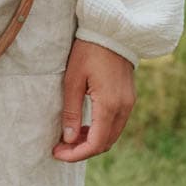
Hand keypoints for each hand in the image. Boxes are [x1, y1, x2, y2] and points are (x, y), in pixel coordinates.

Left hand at [51, 39, 135, 162]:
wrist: (112, 30)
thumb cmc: (89, 51)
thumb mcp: (73, 80)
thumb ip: (72, 112)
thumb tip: (69, 140)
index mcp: (109, 105)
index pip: (95, 144)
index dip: (76, 155)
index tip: (57, 153)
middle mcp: (123, 108)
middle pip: (105, 144)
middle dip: (82, 151)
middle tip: (60, 147)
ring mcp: (129, 103)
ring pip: (111, 136)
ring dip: (91, 141)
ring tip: (69, 138)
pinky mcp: (129, 98)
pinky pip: (116, 124)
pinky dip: (100, 131)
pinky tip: (84, 126)